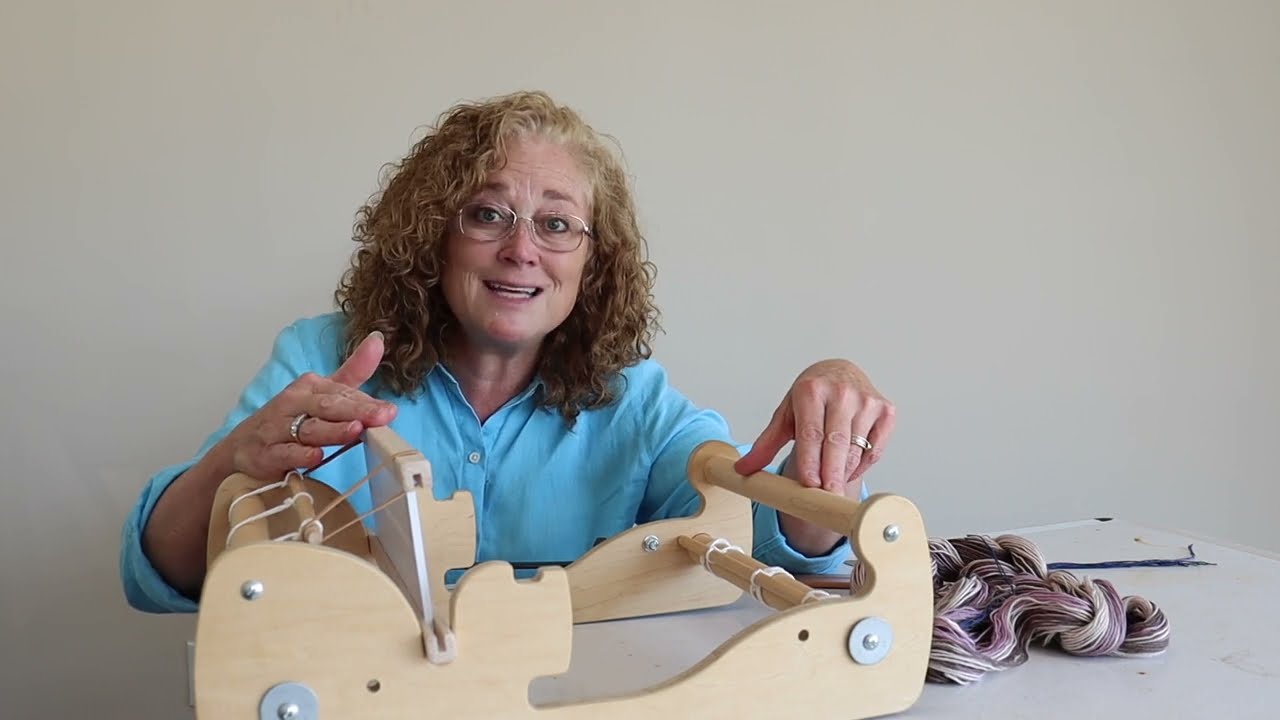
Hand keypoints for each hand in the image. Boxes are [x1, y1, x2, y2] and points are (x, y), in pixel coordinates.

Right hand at [218, 331, 397, 479]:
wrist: (241, 448)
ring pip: (309, 428)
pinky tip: (316, 457)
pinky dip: (299, 455)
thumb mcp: (322, 394)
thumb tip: (378, 339)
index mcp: (310, 387)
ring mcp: (277, 428)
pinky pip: (284, 453)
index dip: (366, 403)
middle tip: (383, 416)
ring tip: (356, 429)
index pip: (341, 393)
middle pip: (328, 406)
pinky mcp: (265, 453)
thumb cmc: (289, 419)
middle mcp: (294, 403)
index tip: (389, 411)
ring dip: (333, 430)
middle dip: (357, 410)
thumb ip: (352, 371)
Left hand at [735, 359, 893, 495]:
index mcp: (812, 390)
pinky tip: (847, 469)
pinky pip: (875, 450)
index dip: (811, 460)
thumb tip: (742, 470)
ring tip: (829, 483)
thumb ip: (765, 443)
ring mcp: (867, 401)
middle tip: (825, 497)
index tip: (809, 484)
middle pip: (837, 442)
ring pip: (857, 449)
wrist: (839, 372)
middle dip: (831, 473)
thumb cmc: (811, 396)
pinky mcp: (886, 411)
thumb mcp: (785, 414)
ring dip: (843, 472)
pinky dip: (861, 465)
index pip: (811, 432)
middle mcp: (842, 392)